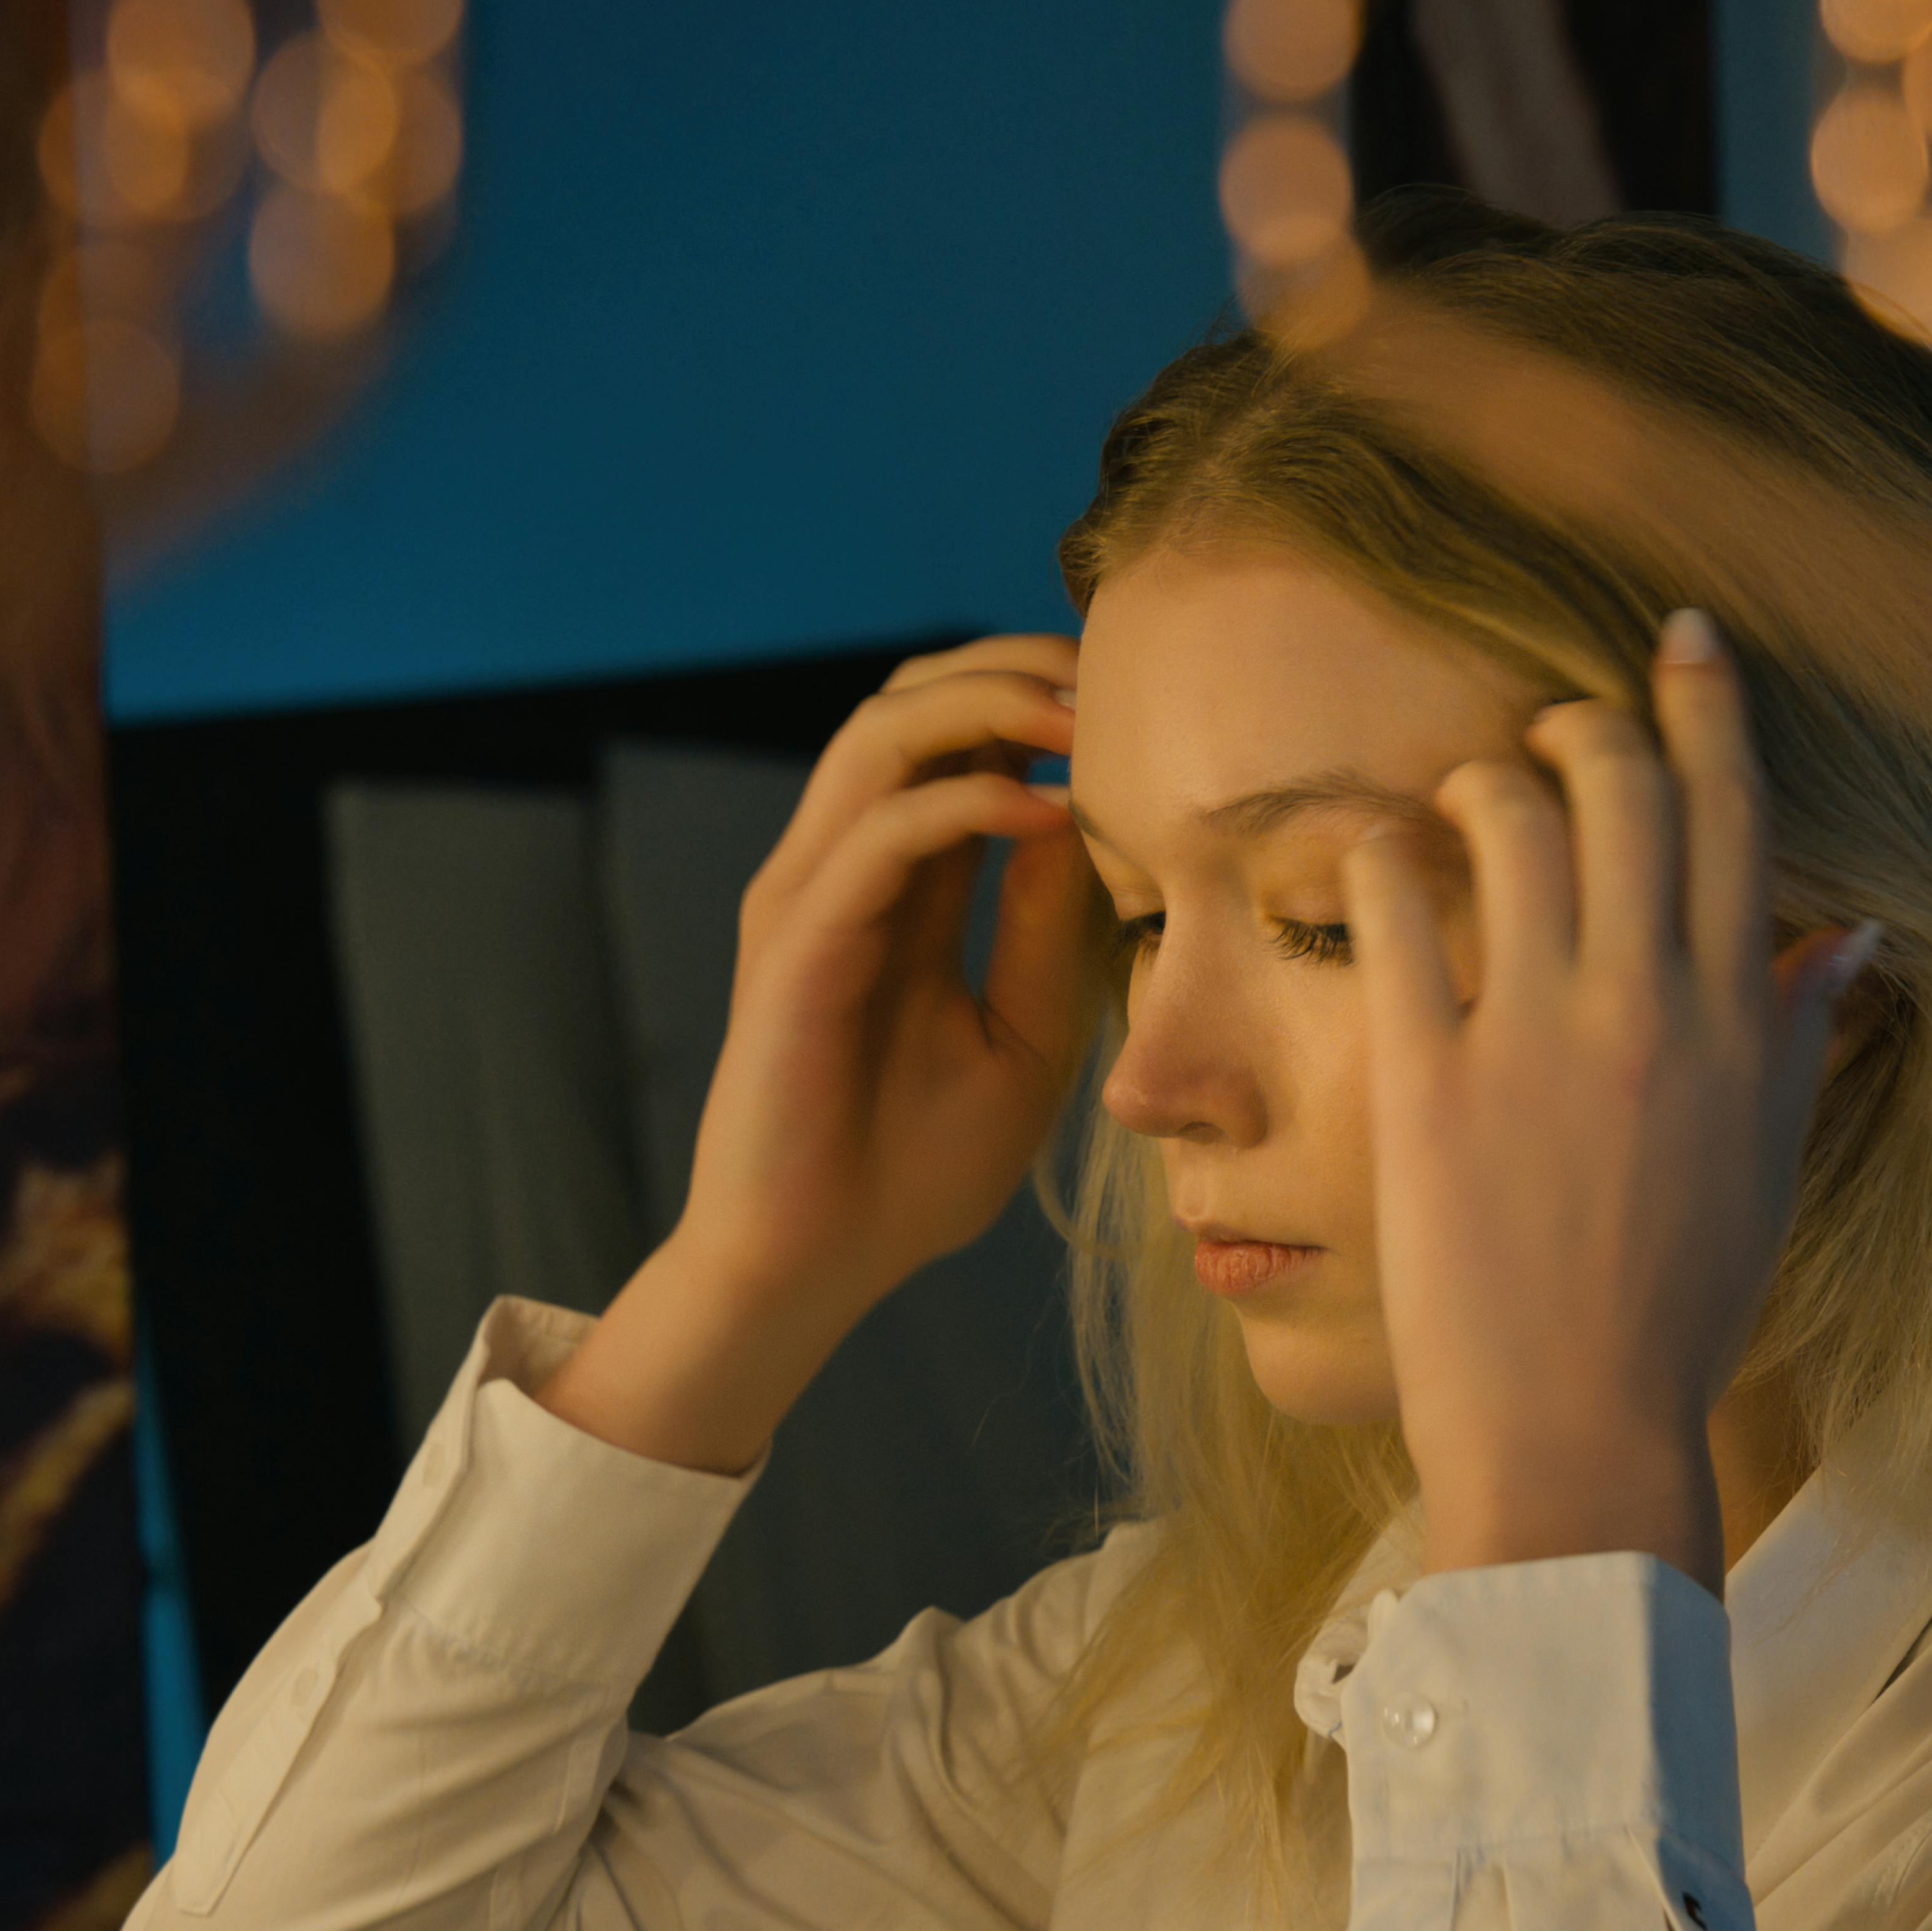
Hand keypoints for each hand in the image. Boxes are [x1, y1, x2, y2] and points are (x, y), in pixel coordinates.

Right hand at [542, 638, 1089, 1472]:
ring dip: (988, 705)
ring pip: (882, 731)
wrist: (817, 1265)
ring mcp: (809, 896)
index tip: (1136, 699)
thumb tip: (1090, 820)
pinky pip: (879, 832)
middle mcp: (840, 868)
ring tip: (1085, 721)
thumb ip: (1050, 931)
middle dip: (1014, 665)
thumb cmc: (912, 1173)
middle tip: (1116, 672)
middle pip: (910, 698)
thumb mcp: (1024, 1038)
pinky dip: (966, 803)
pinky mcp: (795, 944)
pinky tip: (1049, 814)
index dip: (1036, 694)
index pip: (953, 737)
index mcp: (893, 884)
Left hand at [1342, 610, 1875, 1593]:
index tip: (1681, 640)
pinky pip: (1395, 904)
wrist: (1577, 1432)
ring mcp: (1537, 1036)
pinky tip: (1376, 858)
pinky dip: (1381, 853)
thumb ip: (1800, 1037)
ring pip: (1509, 813)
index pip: (1736, 812)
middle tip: (1548, 735)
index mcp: (1741, 1022)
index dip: (1706, 703)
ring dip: (1479, 775)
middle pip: (1624, 783)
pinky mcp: (1428, 1078)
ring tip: (1462, 801)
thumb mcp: (1768, 1168)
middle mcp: (1649, 1006)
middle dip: (1581, 724)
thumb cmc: (1675, 1311)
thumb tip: (1846, 932)